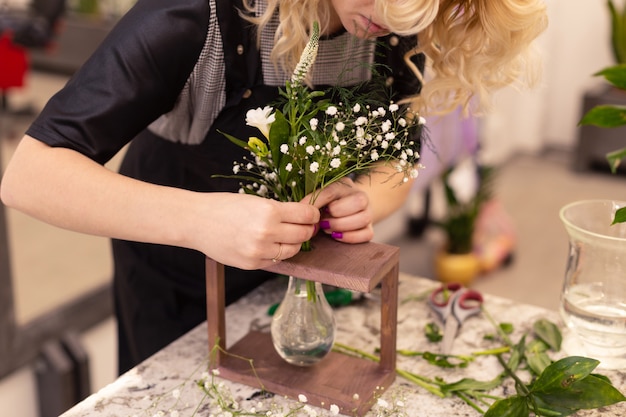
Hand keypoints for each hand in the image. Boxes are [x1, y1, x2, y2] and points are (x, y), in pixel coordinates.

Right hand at [203, 193, 319, 269]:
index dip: (312, 214)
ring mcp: (260, 251)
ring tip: (288, 235)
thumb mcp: (256, 201)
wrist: (196, 222)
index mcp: (269, 211)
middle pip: (303, 234)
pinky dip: (278, 253)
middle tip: (306, 225)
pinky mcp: (253, 264)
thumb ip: (280, 211)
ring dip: (294, 243)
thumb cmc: (225, 206)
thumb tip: (304, 217)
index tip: (312, 214)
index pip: (306, 215)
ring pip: (293, 250)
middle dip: (307, 229)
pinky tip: (272, 244)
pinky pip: (276, 261)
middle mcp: (267, 232)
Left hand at [303, 178, 373, 243]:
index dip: (316, 201)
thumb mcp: (317, 198)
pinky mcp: (369, 229)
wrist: (342, 212)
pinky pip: (367, 234)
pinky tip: (336, 236)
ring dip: (342, 226)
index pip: (332, 190)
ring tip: (327, 229)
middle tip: (322, 221)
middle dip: (337, 213)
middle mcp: (360, 196)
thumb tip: (301, 211)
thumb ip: (311, 202)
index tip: (303, 211)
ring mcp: (368, 213)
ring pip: (364, 218)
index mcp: (344, 184)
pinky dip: (350, 237)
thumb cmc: (324, 204)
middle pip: (358, 201)